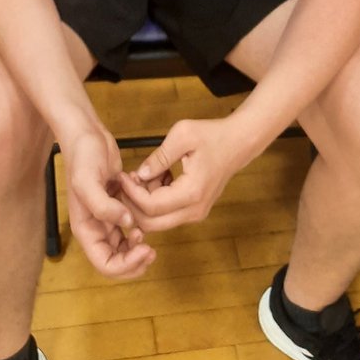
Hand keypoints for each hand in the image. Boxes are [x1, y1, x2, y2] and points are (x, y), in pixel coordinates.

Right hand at [63, 126, 155, 278]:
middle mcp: (95, 227)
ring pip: (124, 245)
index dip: (125, 265)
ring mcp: (107, 217)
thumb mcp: (88, 181)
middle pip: (116, 260)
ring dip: (138, 245)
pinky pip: (130, 224)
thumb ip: (104, 206)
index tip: (145, 249)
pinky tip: (147, 211)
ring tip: (149, 232)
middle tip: (152, 249)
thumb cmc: (83, 157)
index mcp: (86, 229)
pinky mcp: (118, 204)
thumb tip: (127, 224)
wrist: (87, 134)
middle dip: (135, 260)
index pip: (105, 264)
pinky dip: (140, 223)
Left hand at [118, 119, 243, 231]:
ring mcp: (196, 213)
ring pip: (158, 221)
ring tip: (146, 173)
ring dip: (144, 201)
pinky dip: (156, 199)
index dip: (131, 193)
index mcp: (191, 193)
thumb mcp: (182, 135)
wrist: (238, 143)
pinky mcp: (195, 210)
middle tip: (127, 180)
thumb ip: (159, 157)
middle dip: (133, 204)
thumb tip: (140, 175)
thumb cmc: (211, 135)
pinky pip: (167, 214)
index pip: (150, 207)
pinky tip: (159, 176)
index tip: (121, 175)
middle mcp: (194, 210)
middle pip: (151, 223)